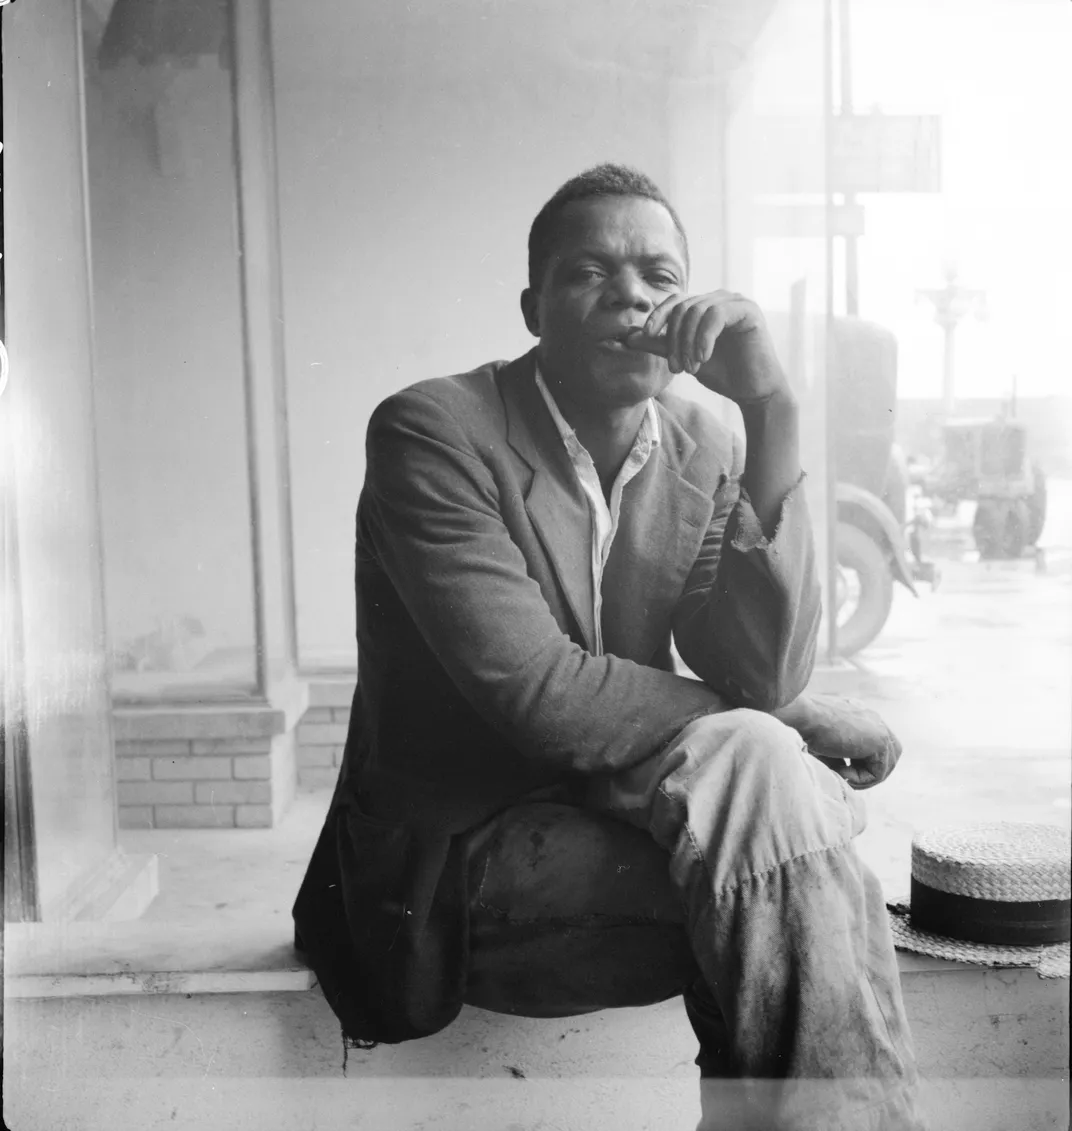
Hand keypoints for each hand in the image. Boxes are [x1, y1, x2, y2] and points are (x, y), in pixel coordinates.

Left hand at [625, 290, 789, 405]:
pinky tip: (703, 358)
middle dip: (674, 339)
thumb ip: (658, 345)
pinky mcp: (748, 310)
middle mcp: (720, 298)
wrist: (753, 390)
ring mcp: (735, 302)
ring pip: (697, 311)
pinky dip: (704, 338)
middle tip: (676, 368)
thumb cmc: (722, 373)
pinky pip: (716, 316)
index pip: (674, 301)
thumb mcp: (684, 357)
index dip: (657, 315)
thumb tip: (629, 337)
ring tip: (690, 368)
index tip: (646, 335)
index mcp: (705, 306)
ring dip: (688, 342)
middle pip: (683, 307)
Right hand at [774, 693, 902, 790]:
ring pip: (885, 766)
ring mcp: (879, 728)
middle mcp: (872, 718)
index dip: (861, 762)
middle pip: (889, 754)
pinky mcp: (880, 742)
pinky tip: (841, 771)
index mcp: (859, 714)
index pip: (874, 744)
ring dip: (863, 777)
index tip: (838, 767)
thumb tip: (846, 774)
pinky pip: (878, 773)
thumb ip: (839, 753)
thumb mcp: (823, 740)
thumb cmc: (803, 726)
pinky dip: (859, 779)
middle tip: (845, 775)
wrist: (803, 716)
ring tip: (841, 774)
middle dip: (870, 771)